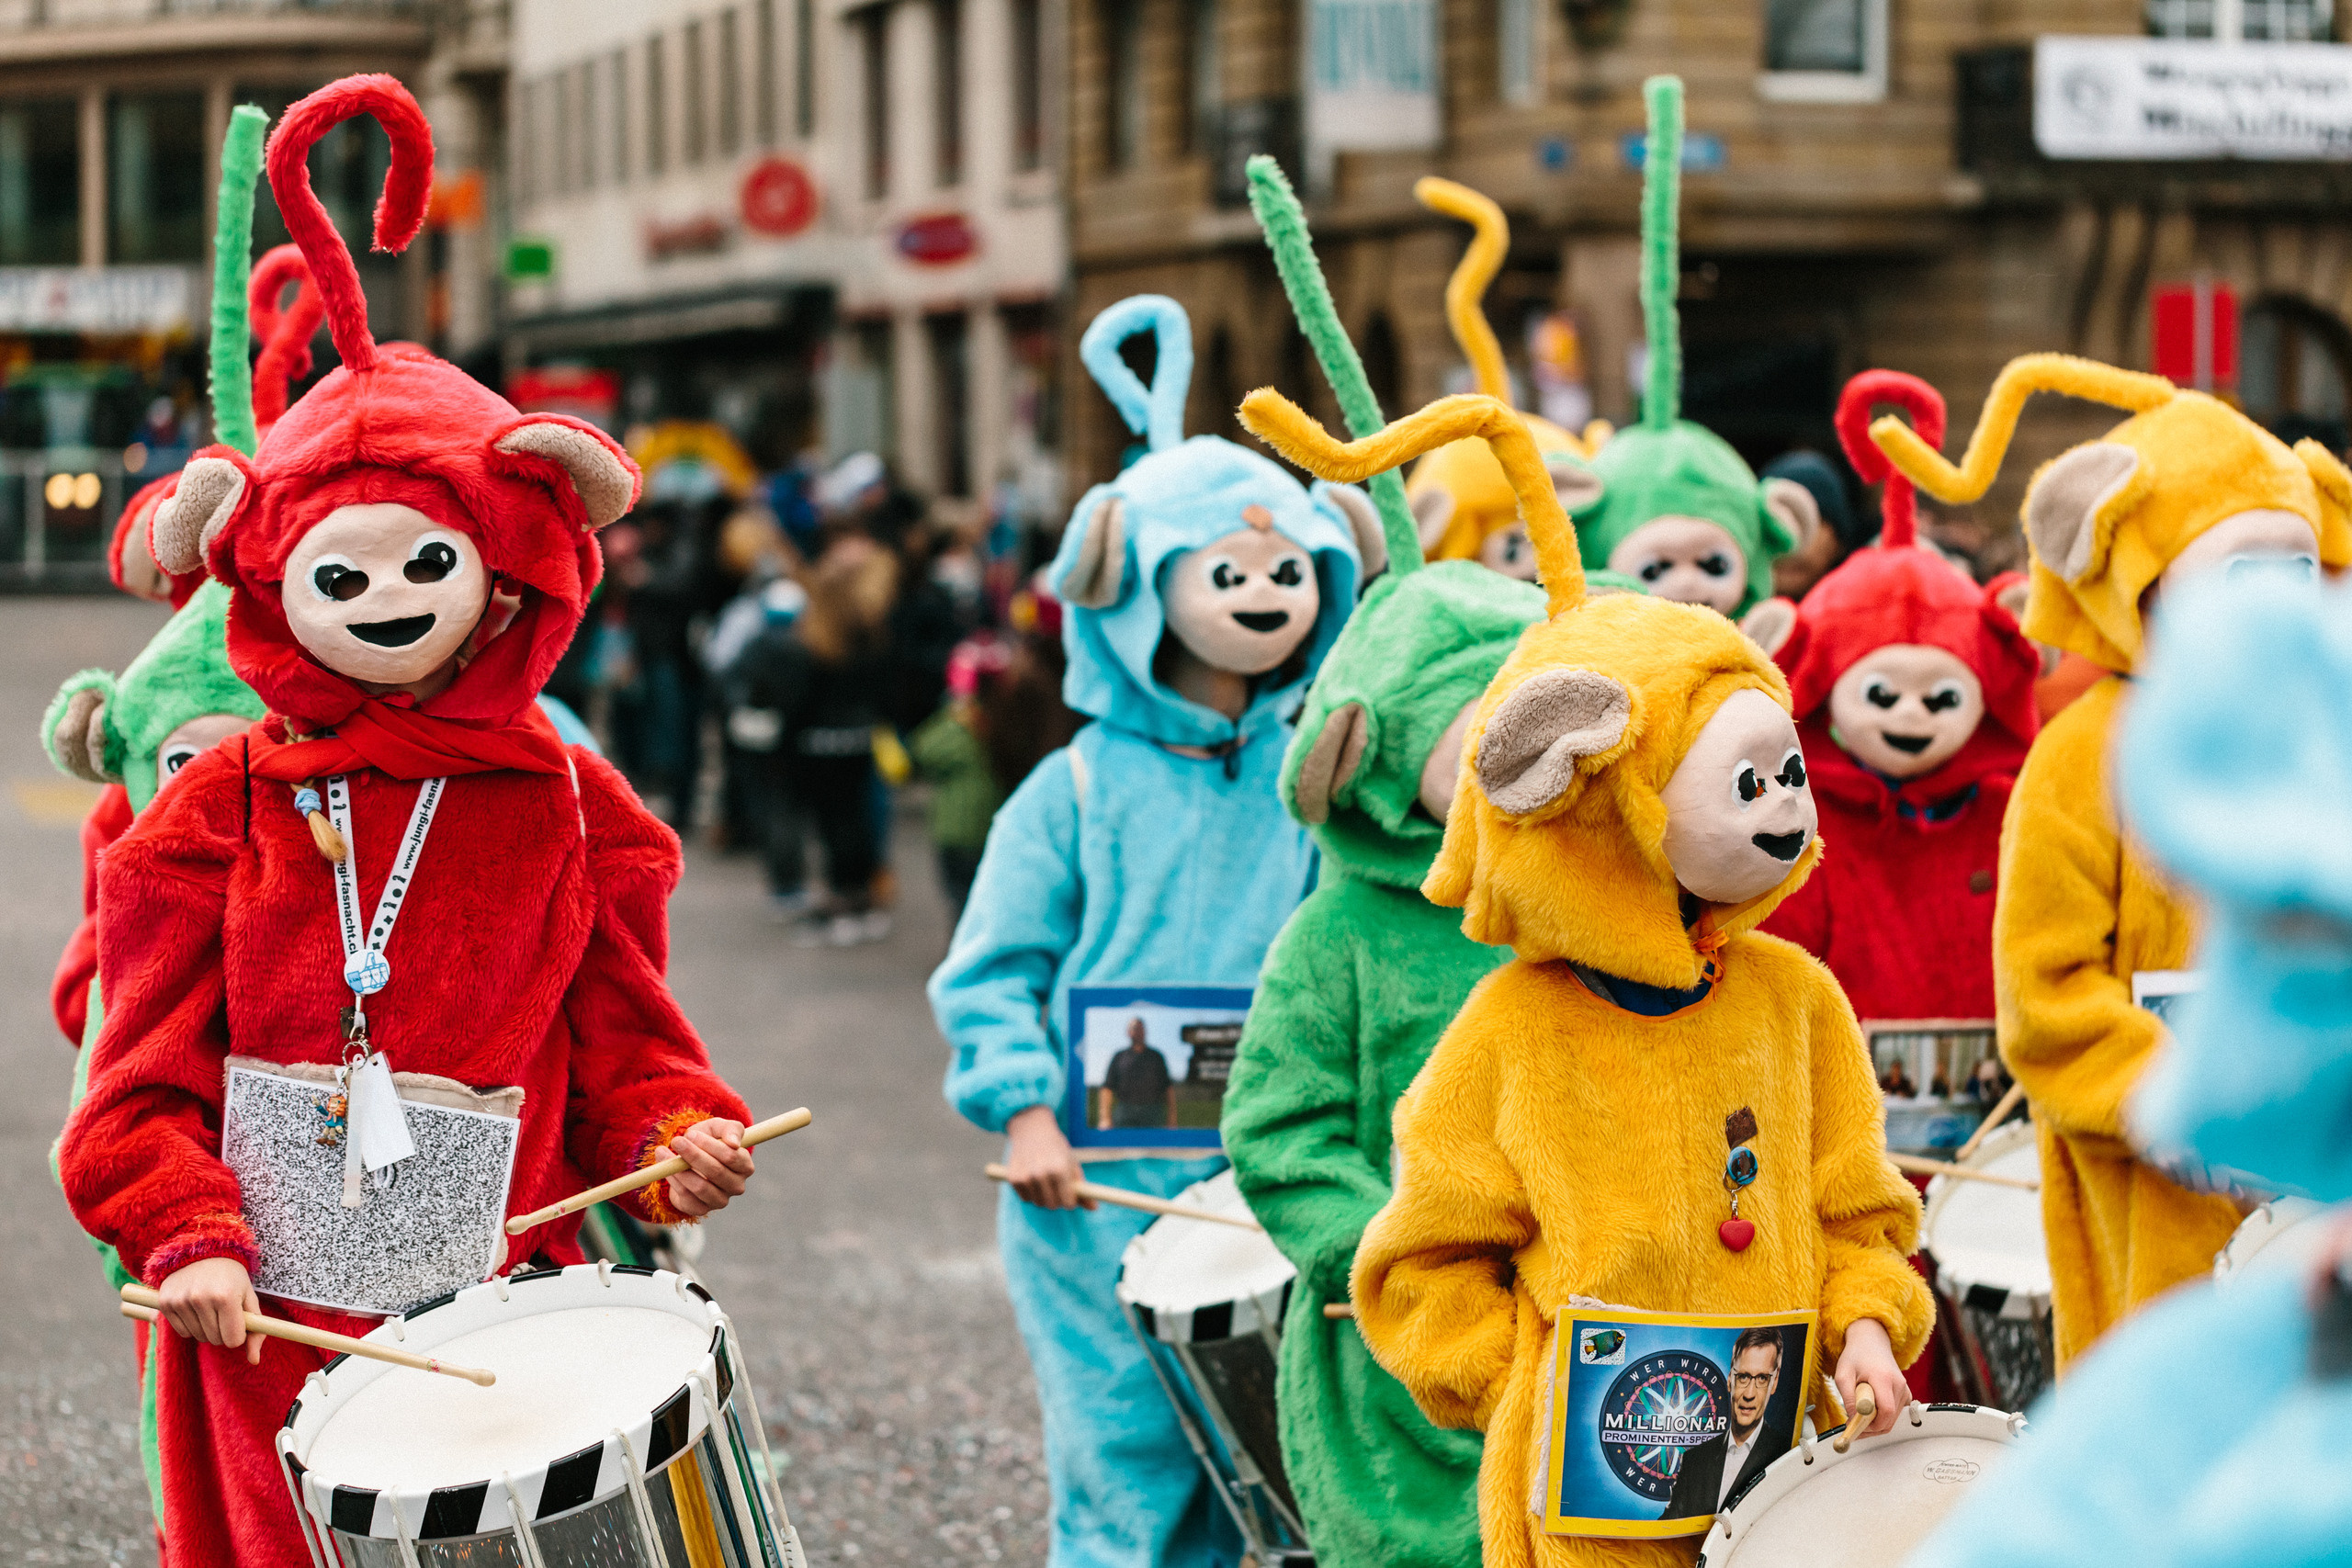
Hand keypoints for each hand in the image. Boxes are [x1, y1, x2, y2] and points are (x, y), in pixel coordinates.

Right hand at [158, 1257, 263, 1364]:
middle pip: (216, 1341)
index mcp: (227, 1296)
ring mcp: (181, 1301)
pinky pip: (182, 1332)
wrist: (200, 1250)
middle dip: (223, 1331)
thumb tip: (255, 1361)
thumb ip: (257, 1330)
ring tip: (210, 1307)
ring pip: (199, 1337)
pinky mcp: (165, 1303)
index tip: (238, 1321)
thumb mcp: (248, 1298)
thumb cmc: (230, 1277)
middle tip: (224, 1311)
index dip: (238, 1334)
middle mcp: (202, 1298)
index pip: (233, 1340)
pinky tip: (195, 1308)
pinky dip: (191, 1325)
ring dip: (207, 1329)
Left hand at [664, 1118, 754, 1219]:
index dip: (709, 1145)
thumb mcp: (719, 1129)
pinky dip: (674, 1181)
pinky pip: (686, 1196)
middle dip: (693, 1155)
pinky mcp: (702, 1209)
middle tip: (676, 1141)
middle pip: (716, 1172)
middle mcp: (737, 1186)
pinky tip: (666, 1169)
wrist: (690, 1159)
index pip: (731, 1156)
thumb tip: (733, 1143)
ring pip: (700, 1186)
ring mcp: (720, 1200)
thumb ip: (731, 1129)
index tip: (690, 1134)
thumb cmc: (709, 1141)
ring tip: (664, 1153)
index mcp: (745, 1166)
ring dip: (680, 1169)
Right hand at [1004, 1104, 1092, 1209]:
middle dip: (1057, 1200)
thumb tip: (1094, 1208)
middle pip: (1052, 1205)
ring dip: (1043, 1196)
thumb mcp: (1071, 1163)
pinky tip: (1032, 1178)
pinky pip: (1025, 1198)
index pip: (1068, 1202)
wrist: (1031, 1129)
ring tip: (1045, 1180)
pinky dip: (1030, 1193)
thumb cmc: (1056, 1148)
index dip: (1070, 1201)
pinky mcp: (1013, 1178)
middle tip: (1057, 1188)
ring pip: (1038, 1203)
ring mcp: (1026, 1176)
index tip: (1070, 1196)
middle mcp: (1042, 1174)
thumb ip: (1082, 1187)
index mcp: (1060, 1169)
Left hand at [1833, 1317, 1903, 1437]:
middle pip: (1890, 1419)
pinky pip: (1895, 1415)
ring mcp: (1904, 1390)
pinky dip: (1882, 1419)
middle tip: (1852, 1427)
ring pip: (1892, 1420)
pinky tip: (1868, 1414)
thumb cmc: (1856, 1356)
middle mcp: (1899, 1385)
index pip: (1886, 1411)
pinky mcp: (1905, 1394)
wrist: (1871, 1342)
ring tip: (1857, 1418)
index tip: (1856, 1426)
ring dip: (1875, 1425)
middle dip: (1871, 1428)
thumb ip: (1848, 1397)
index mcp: (1884, 1378)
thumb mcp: (1842, 1374)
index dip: (1872, 1424)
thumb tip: (1853, 1419)